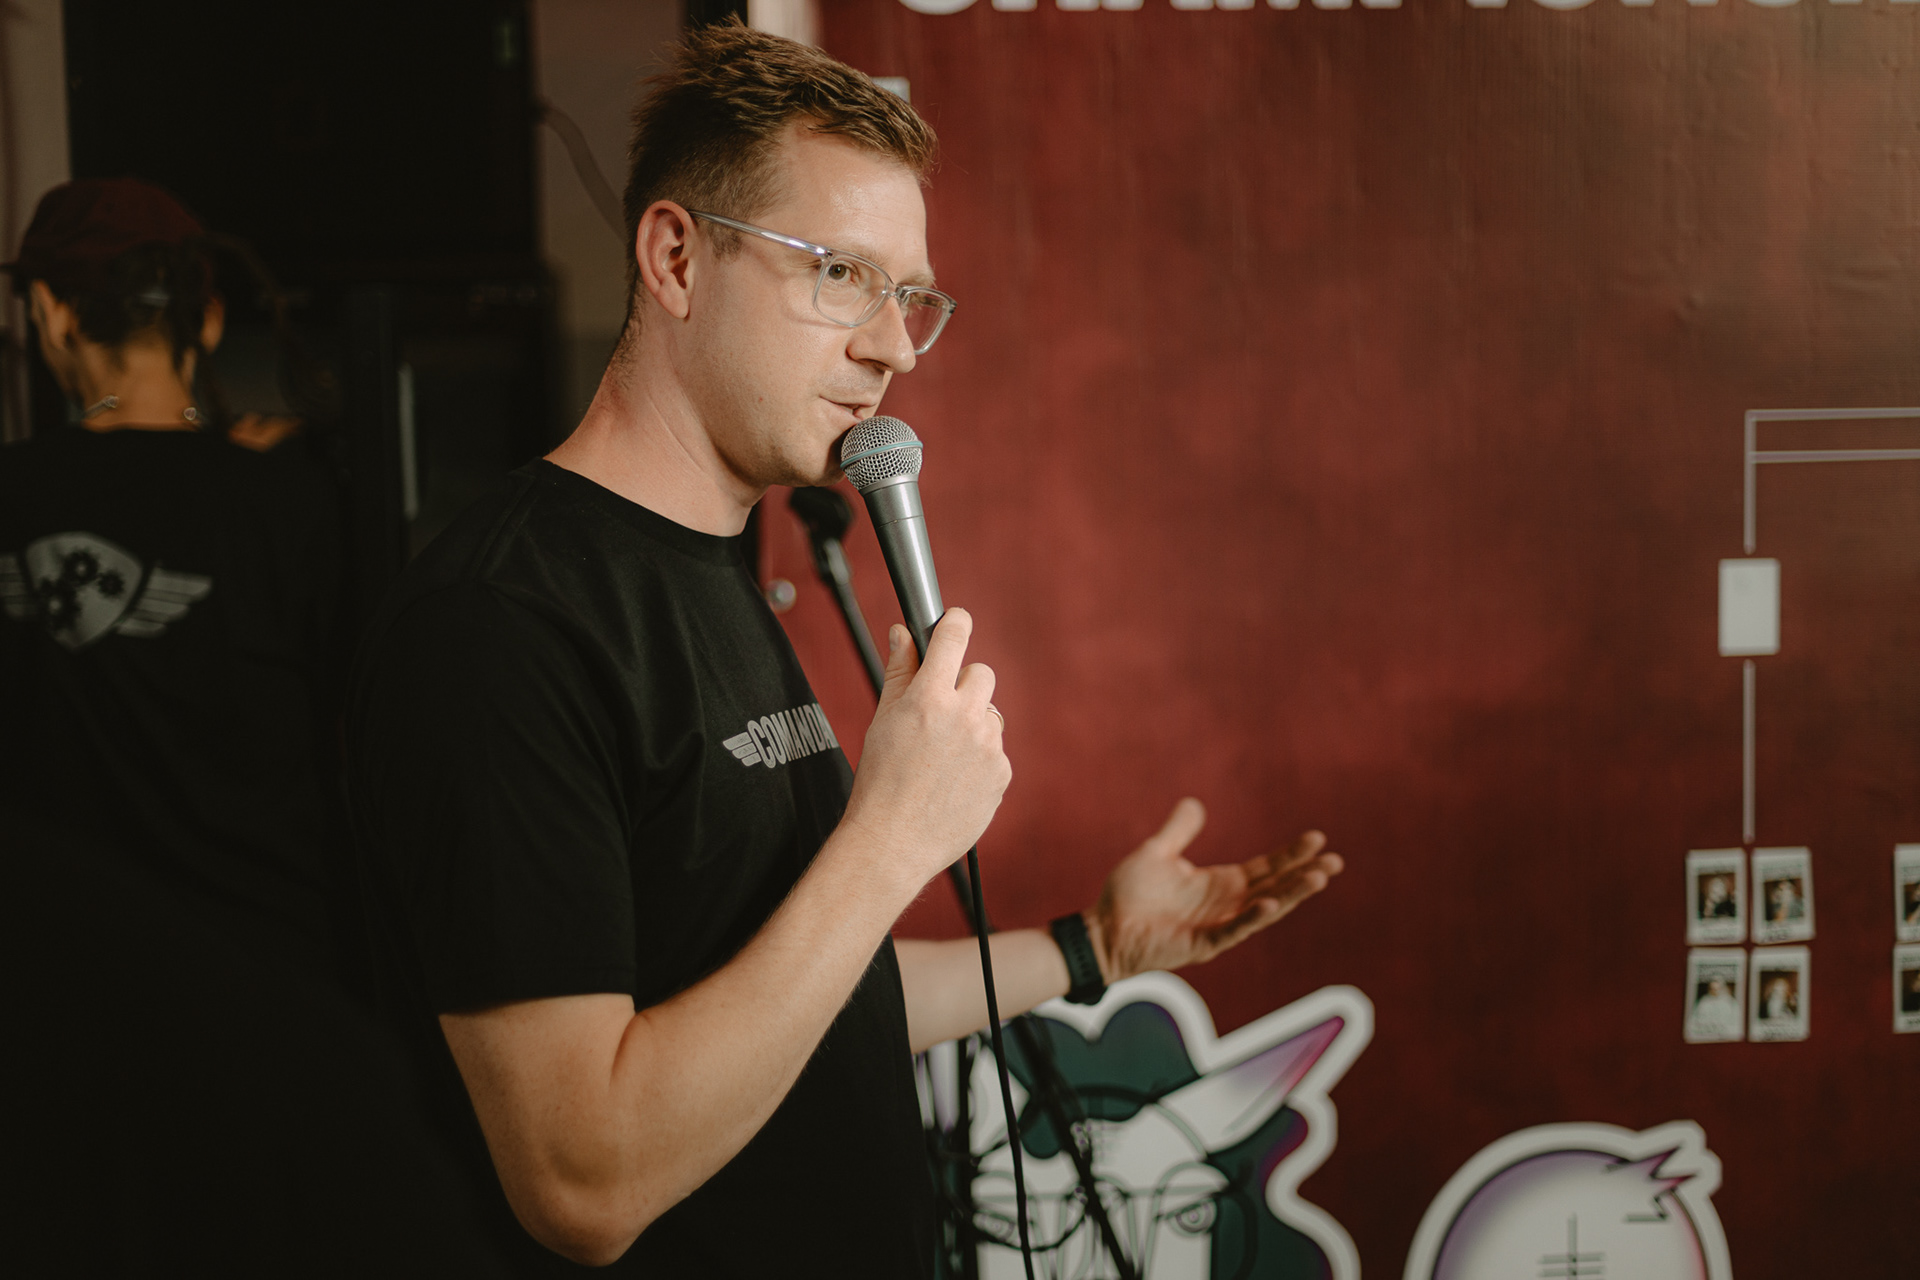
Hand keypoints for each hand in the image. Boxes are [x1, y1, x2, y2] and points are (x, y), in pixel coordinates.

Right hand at [841, 610, 1010, 887]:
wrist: (895, 842)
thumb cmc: (880, 782)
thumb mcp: (882, 720)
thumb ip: (898, 671)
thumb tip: (902, 634)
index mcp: (929, 698)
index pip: (954, 636)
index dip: (955, 622)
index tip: (954, 622)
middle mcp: (964, 717)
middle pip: (981, 673)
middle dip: (962, 685)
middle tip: (938, 711)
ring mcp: (988, 746)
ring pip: (989, 714)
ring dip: (971, 725)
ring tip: (941, 757)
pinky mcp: (1002, 773)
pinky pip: (995, 751)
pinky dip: (979, 759)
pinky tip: (953, 780)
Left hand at [1086, 799, 1341, 981]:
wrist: (1103, 928)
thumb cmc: (1128, 895)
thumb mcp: (1156, 853)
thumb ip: (1178, 831)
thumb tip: (1195, 803)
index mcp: (1220, 884)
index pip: (1265, 868)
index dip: (1291, 855)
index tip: (1317, 838)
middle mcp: (1226, 905)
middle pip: (1276, 887)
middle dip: (1305, 874)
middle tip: (1335, 861)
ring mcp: (1218, 926)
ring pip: (1265, 909)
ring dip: (1292, 895)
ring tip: (1319, 878)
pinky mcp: (1203, 945)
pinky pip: (1234, 930)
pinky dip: (1253, 918)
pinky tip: (1271, 904)